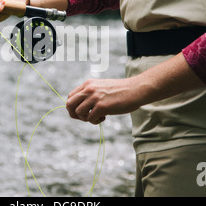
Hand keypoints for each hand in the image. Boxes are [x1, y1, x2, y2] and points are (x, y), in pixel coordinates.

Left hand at [65, 53, 205, 124]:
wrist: (136, 89)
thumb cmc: (121, 91)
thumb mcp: (102, 88)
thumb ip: (91, 94)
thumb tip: (80, 109)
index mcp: (88, 84)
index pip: (70, 97)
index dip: (74, 107)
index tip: (83, 111)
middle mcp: (89, 89)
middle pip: (69, 104)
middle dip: (74, 115)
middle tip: (85, 117)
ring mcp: (95, 97)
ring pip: (78, 113)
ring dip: (86, 119)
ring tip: (97, 117)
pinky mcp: (102, 106)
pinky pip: (89, 119)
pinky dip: (95, 121)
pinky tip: (104, 118)